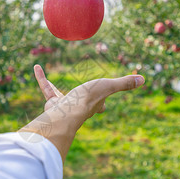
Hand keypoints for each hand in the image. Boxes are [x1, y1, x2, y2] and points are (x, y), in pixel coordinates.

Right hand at [19, 64, 144, 161]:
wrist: (66, 111)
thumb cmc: (88, 99)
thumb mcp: (108, 86)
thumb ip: (124, 83)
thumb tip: (143, 79)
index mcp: (93, 105)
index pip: (100, 105)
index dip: (102, 104)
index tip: (103, 105)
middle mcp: (79, 108)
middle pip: (80, 104)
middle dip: (80, 101)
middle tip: (80, 97)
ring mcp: (65, 106)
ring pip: (59, 96)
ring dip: (54, 91)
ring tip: (53, 89)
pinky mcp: (52, 102)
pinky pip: (46, 88)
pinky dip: (42, 77)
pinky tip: (36, 67)